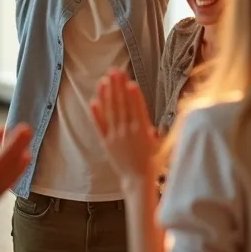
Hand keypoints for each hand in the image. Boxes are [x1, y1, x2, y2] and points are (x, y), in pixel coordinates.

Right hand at [0, 125, 32, 234]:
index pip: (7, 154)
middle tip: (27, 129)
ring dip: (19, 157)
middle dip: (20, 144)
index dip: (16, 140)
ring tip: (26, 147)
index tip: (25, 128)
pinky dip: (17, 170)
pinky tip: (19, 166)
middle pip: (13, 160)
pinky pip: (10, 179)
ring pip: (13, 170)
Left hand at [90, 68, 158, 183]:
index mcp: (142, 132)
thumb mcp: (157, 143)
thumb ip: (150, 127)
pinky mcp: (106, 142)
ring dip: (107, 95)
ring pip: (110, 112)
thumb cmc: (151, 160)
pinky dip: (96, 114)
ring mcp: (115, 137)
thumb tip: (146, 113)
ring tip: (104, 80)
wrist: (137, 179)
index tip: (130, 82)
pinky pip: (99, 126)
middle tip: (115, 71)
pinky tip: (93, 101)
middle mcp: (127, 133)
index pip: (137, 110)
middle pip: (122, 106)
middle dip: (118, 88)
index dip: (133, 96)